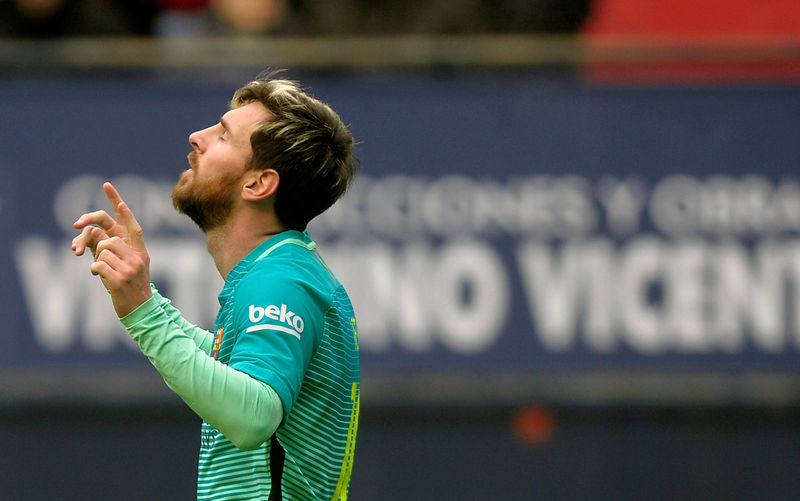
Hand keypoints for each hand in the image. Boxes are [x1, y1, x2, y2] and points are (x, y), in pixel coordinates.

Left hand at [72, 182, 151, 317]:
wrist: (142, 311)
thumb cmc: (134, 289)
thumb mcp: (135, 268)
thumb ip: (124, 253)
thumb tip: (102, 238)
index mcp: (142, 254)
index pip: (135, 229)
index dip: (127, 215)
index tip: (120, 202)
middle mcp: (138, 259)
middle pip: (111, 240)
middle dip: (99, 247)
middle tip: (99, 258)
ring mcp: (129, 270)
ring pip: (102, 252)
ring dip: (97, 262)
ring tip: (103, 273)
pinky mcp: (119, 280)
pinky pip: (97, 265)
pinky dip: (95, 270)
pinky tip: (100, 278)